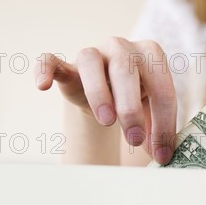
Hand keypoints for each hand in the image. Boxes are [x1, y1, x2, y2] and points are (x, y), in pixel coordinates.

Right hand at [34, 38, 176, 164]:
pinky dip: (44, 69)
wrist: (107, 93)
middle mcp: (123, 47)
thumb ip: (158, 130)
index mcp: (152, 55)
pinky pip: (51, 61)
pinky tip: (42, 85)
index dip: (163, 124)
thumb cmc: (137, 100)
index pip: (162, 89)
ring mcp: (94, 53)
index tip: (162, 155)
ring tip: (107, 122)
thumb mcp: (152, 113)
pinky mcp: (68, 65)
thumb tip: (164, 157)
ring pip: (91, 63)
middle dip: (132, 108)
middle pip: (126, 71)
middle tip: (134, 140)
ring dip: (99, 93)